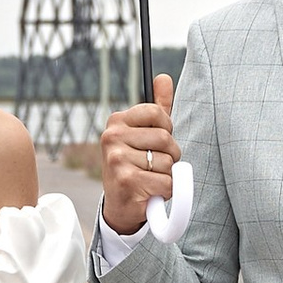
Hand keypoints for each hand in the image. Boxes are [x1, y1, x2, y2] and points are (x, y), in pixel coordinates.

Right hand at [99, 81, 178, 235]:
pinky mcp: (127, 180)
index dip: (166, 129)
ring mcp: (117, 159)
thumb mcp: (145, 133)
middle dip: (170, 155)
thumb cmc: (136, 165)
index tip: (156, 141)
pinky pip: (166, 182)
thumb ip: (157, 107)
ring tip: (150, 179)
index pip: (157, 113)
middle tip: (154, 165)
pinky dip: (166, 190)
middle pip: (165, 138)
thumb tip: (164, 78)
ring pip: (168, 162)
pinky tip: (150, 192)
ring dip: (166, 175)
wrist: (121, 205)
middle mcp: (112, 137)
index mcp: (116, 121)